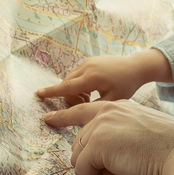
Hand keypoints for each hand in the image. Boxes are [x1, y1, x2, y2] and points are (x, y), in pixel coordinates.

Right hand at [35, 49, 172, 104]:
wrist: (135, 66)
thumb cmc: (126, 85)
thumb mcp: (112, 101)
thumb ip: (93, 107)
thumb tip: (78, 113)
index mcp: (92, 77)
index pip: (67, 87)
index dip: (52, 92)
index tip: (38, 93)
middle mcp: (87, 67)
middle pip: (67, 85)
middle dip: (70, 98)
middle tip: (87, 103)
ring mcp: (87, 62)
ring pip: (70, 80)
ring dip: (75, 92)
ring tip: (90, 97)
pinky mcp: (89, 61)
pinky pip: (76, 75)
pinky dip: (79, 85)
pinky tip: (91, 90)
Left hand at [43, 100, 173, 174]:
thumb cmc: (171, 151)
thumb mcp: (143, 134)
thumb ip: (121, 136)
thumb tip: (104, 155)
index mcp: (120, 106)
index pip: (84, 109)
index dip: (63, 116)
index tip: (48, 118)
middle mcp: (107, 111)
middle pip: (79, 142)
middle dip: (94, 162)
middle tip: (122, 168)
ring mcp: (100, 126)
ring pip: (78, 157)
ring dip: (97, 172)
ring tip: (124, 170)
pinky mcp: (97, 144)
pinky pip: (82, 171)